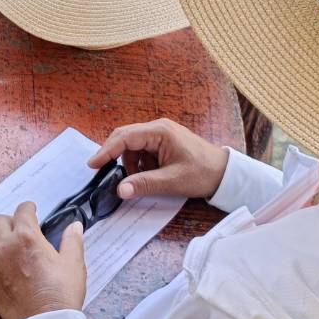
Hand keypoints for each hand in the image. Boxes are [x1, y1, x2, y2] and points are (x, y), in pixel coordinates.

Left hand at [0, 201, 86, 318]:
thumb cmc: (61, 295)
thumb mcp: (73, 265)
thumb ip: (72, 241)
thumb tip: (75, 226)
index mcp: (27, 237)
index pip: (22, 211)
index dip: (28, 209)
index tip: (31, 211)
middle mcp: (4, 246)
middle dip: (10, 222)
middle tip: (19, 230)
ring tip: (2, 244)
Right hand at [89, 118, 228, 202]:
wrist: (225, 173)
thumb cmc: (202, 173)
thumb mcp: (172, 181)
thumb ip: (144, 184)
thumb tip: (119, 190)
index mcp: (159, 132)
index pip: (124, 137)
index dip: (106, 151)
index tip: (92, 164)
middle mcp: (158, 128)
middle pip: (125, 138)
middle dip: (114, 156)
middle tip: (103, 174)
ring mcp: (161, 135)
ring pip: (133, 146)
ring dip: (130, 164)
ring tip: (139, 180)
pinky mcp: (164, 143)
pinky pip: (143, 151)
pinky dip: (140, 164)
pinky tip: (149, 176)